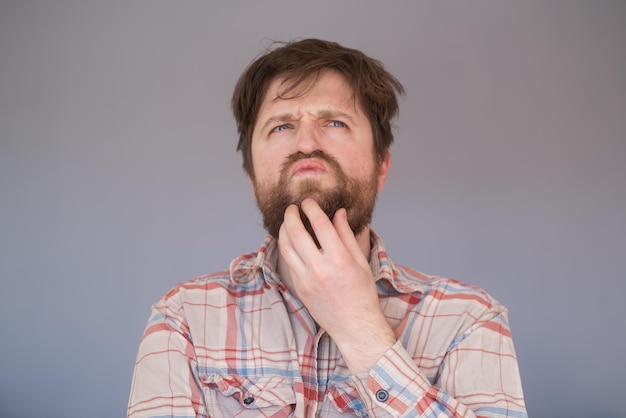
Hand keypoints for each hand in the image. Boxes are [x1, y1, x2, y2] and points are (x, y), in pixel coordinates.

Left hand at [278, 198, 395, 372]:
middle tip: (292, 208)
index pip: (319, 224)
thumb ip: (346, 235)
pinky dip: (287, 248)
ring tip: (287, 221)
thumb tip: (338, 213)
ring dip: (283, 231)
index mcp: (338, 259)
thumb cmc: (362, 293)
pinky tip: (290, 241)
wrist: (354, 325)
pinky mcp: (299, 288)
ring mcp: (306, 279)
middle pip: (296, 233)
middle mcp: (319, 268)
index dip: (311, 208)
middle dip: (291, 216)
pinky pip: (289, 262)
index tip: (308, 201)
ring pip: (286, 248)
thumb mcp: (359, 261)